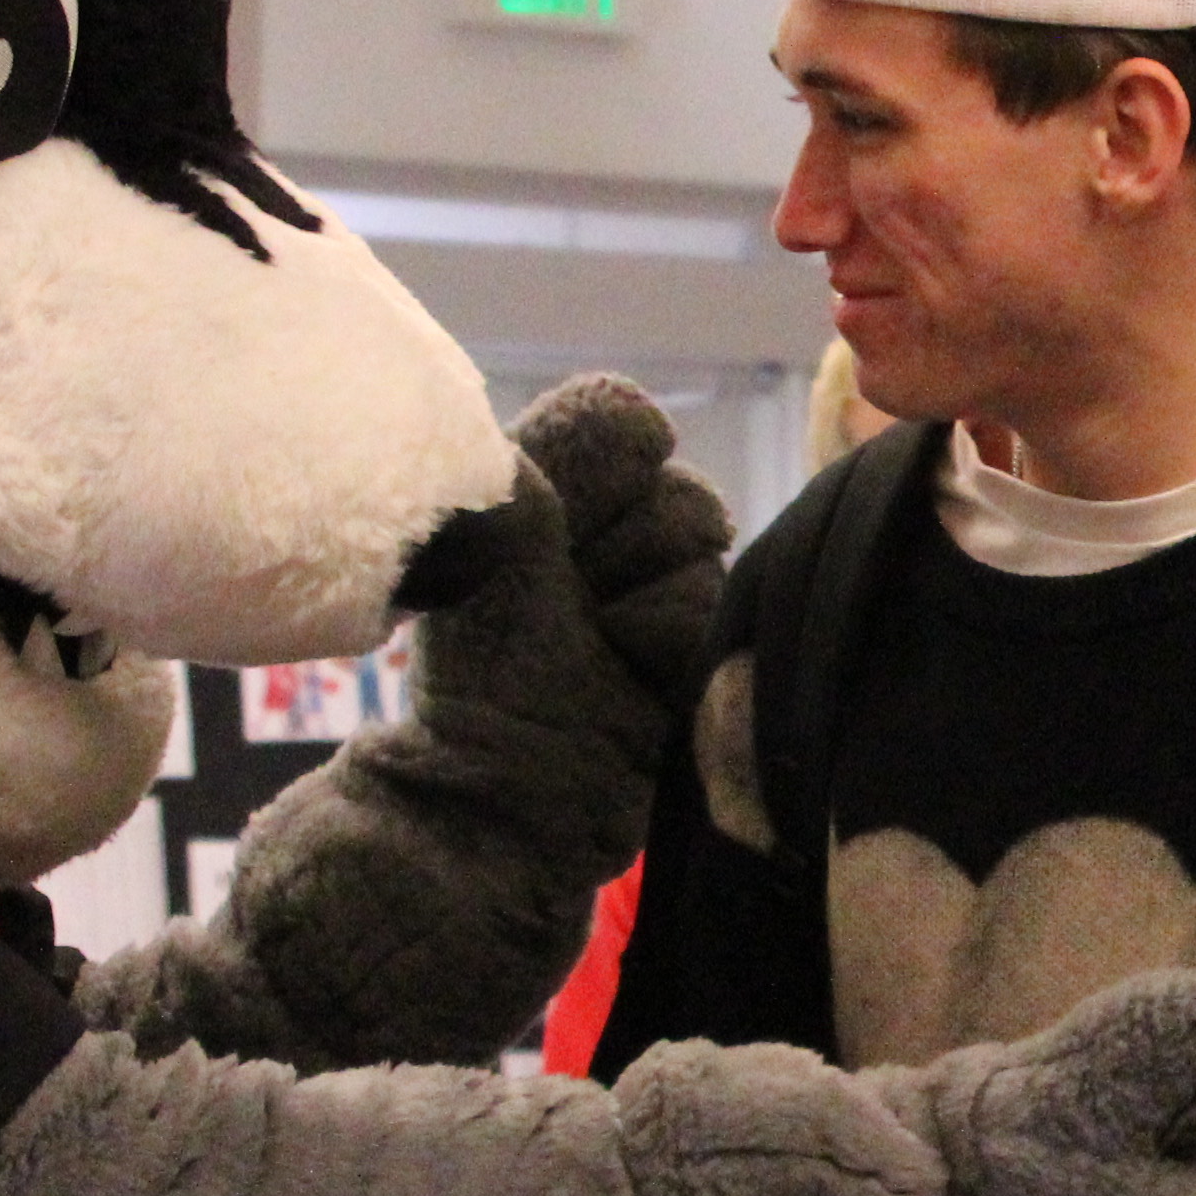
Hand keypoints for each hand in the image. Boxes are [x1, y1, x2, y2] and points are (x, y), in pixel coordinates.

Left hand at [508, 373, 735, 717]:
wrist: (513, 778)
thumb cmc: (482, 662)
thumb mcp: (495, 531)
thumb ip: (558, 451)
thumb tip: (645, 416)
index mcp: (553, 494)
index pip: (622, 425)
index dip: (604, 465)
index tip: (559, 519)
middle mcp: (609, 534)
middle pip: (674, 484)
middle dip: (622, 539)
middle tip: (571, 593)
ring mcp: (659, 591)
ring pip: (702, 543)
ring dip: (639, 593)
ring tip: (597, 640)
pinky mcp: (698, 648)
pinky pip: (713, 604)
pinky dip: (662, 639)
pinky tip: (626, 671)